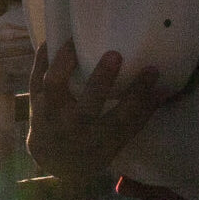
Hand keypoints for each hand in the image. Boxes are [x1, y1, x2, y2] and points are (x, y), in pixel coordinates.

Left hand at [25, 43, 161, 183]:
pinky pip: (35, 77)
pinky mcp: (34, 101)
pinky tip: (52, 40)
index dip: (139, 94)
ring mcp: (50, 114)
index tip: (153, 70)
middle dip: (101, 80)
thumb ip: (139, 114)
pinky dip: (41, 59)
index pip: (122, 117)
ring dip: (64, 63)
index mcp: (99, 140)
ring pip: (54, 87)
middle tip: (115, 55)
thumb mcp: (118, 140)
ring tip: (76, 41)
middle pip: (87, 105)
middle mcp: (73, 128)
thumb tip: (164, 88)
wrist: (54, 159)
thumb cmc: (94, 146)